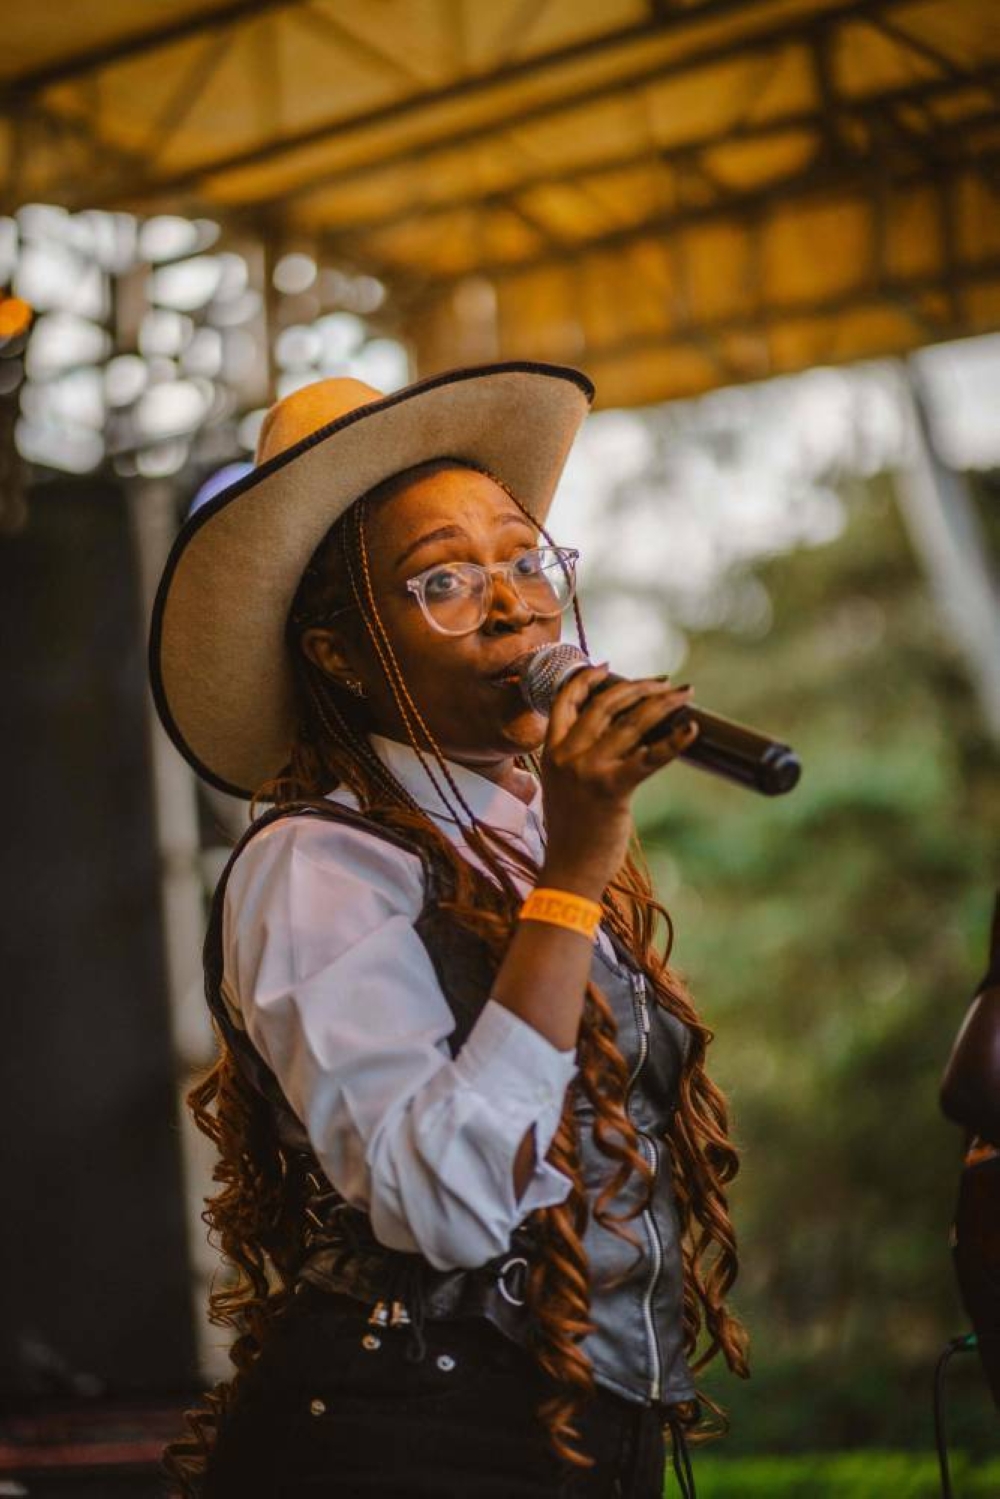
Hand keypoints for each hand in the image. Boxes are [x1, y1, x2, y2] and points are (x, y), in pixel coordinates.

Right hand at [538, 663, 697, 898]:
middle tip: (666, 682)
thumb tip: (617, 733)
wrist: (568, 870)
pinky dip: (673, 741)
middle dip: (640, 687)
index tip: (609, 667)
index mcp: (551, 751)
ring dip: (662, 704)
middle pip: (605, 704)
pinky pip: (648, 758)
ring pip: (630, 723)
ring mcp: (587, 770)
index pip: (565, 699)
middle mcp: (566, 755)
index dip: (587, 677)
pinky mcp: (611, 789)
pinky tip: (691, 730)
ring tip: (684, 694)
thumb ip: (578, 758)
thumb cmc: (572, 832)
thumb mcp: (562, 786)